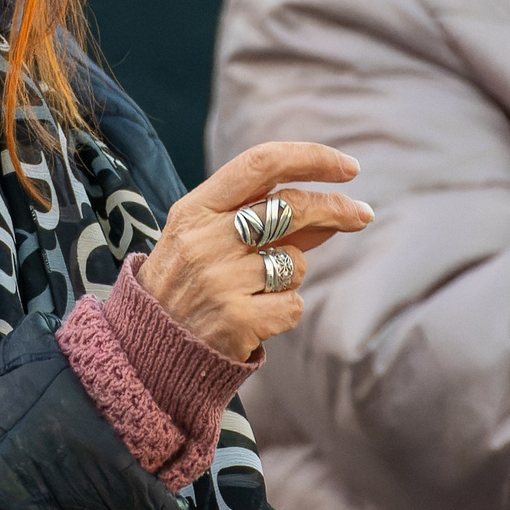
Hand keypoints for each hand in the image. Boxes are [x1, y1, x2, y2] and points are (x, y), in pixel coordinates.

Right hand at [137, 143, 373, 361]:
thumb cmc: (186, 285)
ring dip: (292, 273)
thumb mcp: (209, 240)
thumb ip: (266, 222)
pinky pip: (293, 304)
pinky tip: (256, 317)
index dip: (311, 158)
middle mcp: (205, 239)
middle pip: (290, 207)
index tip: (348, 167)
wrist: (146, 351)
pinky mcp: (236, 320)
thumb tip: (334, 212)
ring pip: (296, 262)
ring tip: (257, 290)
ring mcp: (220, 280)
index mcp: (195, 209)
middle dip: (335, 208)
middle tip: (362, 215)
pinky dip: (285, 309)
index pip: (260, 164)